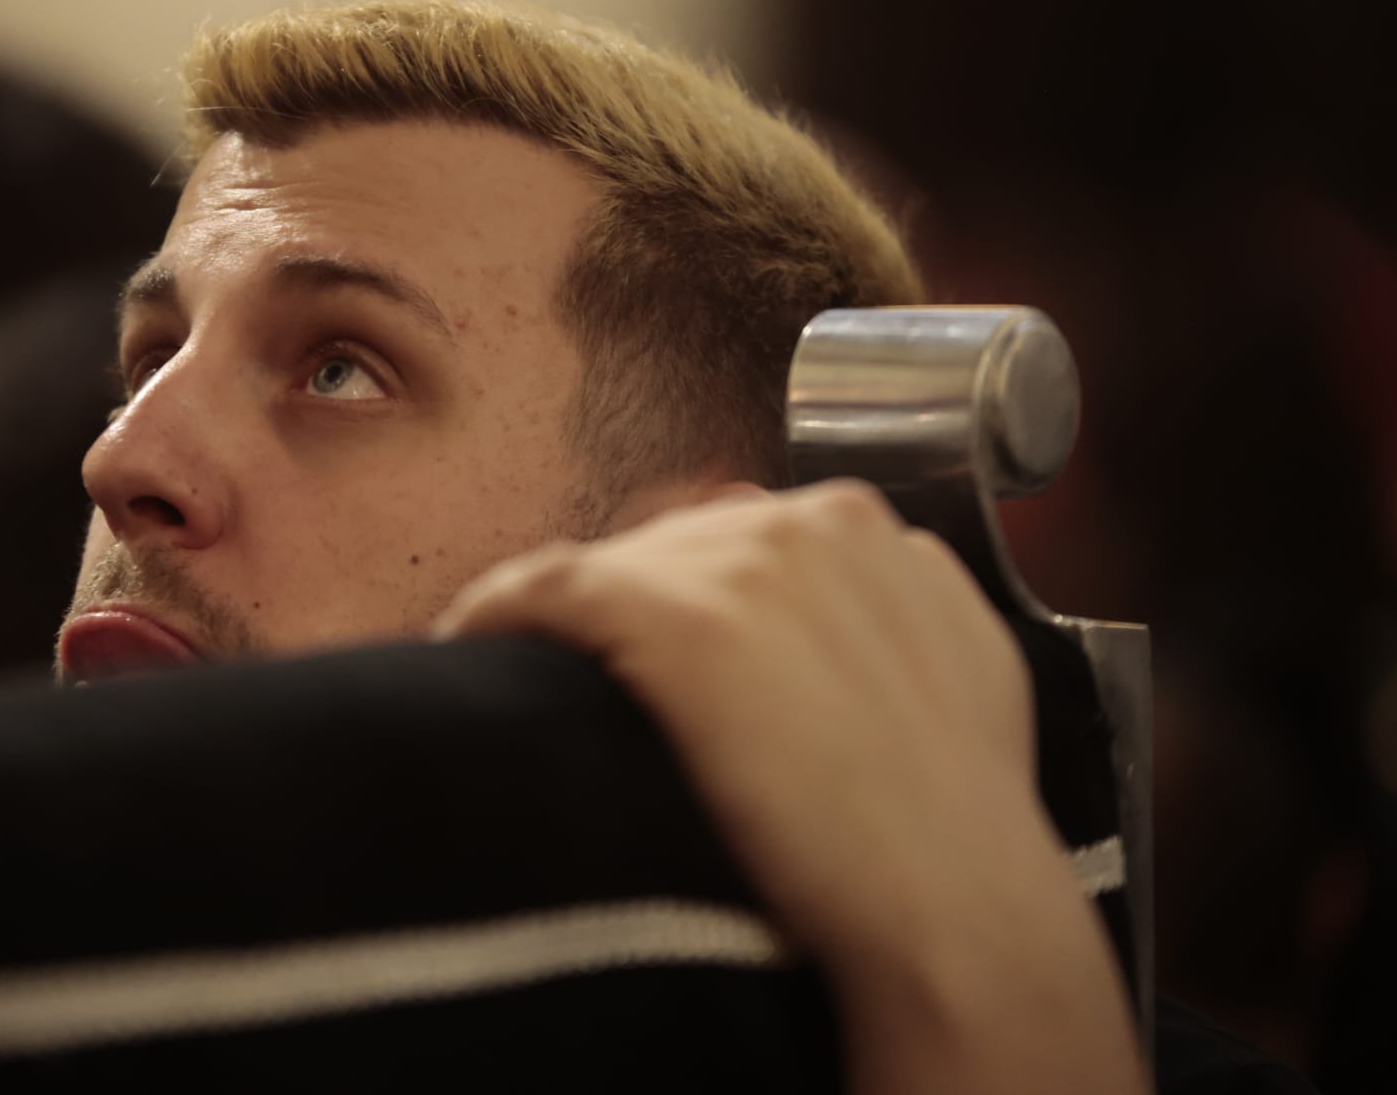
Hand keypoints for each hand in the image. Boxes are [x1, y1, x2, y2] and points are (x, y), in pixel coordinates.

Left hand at [433, 480, 1145, 1094]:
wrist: (952, 899)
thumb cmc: (956, 818)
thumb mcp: (952, 670)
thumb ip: (890, 613)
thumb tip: (829, 624)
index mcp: (865, 528)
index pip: (732, 538)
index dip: (682, 594)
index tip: (646, 646)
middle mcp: (802, 522)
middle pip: (669, 546)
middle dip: (629, 607)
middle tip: (590, 678)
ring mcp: (740, 562)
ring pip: (608, 567)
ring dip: (564, 621)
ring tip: (526, 672)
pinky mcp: (677, 615)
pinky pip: (544, 588)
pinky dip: (494, 612)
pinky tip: (466, 642)